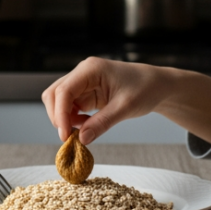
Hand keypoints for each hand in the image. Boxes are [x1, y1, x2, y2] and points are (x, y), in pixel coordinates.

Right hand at [41, 57, 171, 143]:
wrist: (157, 85)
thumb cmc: (144, 89)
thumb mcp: (125, 107)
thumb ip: (102, 123)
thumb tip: (81, 140)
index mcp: (90, 69)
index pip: (63, 91)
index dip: (60, 114)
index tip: (65, 136)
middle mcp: (82, 73)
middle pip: (54, 94)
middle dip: (58, 116)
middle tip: (70, 137)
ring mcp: (83, 82)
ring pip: (59, 101)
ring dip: (64, 119)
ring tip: (83, 131)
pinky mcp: (86, 93)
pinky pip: (69, 107)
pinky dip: (72, 119)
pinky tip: (86, 126)